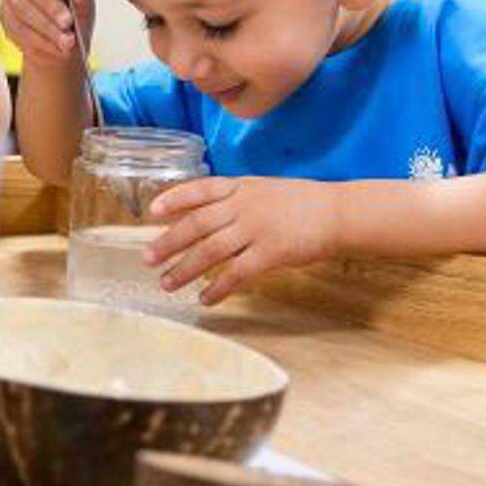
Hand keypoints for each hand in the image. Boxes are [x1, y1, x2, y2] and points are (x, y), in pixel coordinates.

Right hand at [0, 0, 94, 69]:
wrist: (62, 47)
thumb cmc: (76, 20)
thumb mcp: (86, 10)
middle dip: (48, 4)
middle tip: (67, 23)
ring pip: (20, 4)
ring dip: (45, 26)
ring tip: (66, 42)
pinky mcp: (5, 15)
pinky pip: (16, 25)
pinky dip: (38, 39)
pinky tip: (54, 48)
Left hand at [145, 177, 340, 305]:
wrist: (338, 212)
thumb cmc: (303, 202)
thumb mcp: (266, 189)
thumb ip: (238, 199)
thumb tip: (207, 216)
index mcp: (242, 187)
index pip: (201, 189)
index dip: (175, 199)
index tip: (153, 212)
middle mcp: (244, 205)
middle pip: (197, 224)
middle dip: (169, 242)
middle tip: (147, 258)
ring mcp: (257, 228)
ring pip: (210, 250)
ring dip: (185, 269)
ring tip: (167, 283)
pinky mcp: (271, 253)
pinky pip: (236, 273)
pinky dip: (217, 287)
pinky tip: (205, 298)